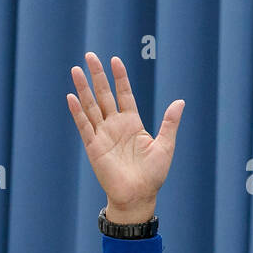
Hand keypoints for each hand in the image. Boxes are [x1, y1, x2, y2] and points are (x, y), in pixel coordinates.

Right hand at [67, 52, 183, 222]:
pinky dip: (77, 112)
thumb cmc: (153, 175)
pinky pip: (84, 126)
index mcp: (133, 123)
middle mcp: (116, 125)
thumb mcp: (165, 146)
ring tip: (76, 70)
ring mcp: (103, 135)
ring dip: (83, 88)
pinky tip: (72, 96)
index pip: (124, 94)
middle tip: (90, 56)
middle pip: (104, 95)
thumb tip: (180, 101)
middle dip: (98, 75)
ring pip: (91, 106)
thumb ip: (170, 123)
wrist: (139, 196)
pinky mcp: (93, 147)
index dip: (120, 77)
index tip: (115, 60)